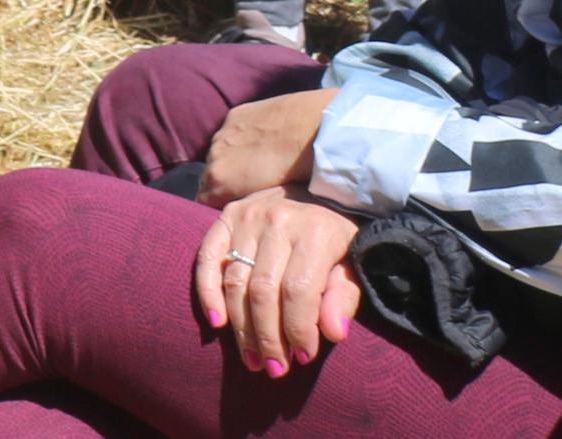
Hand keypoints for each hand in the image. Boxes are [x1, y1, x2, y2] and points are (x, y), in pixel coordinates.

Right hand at [196, 191, 359, 376]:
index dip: (298, 329)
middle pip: (263, 290)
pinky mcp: (225, 217)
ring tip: (251, 359)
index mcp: (315, 233)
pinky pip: (208, 259)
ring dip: (241, 327)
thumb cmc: (337, 240)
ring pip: (235, 281)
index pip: (299, 291)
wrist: (316, 191)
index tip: (302, 358)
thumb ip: (344, 298)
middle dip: (267, 337)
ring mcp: (247, 217)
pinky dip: (208, 293)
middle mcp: (277, 220)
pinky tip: (218, 324)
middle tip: (273, 368)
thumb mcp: (353, 265)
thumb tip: (333, 334)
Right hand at [202, 89, 327, 204]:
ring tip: (258, 163)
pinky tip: (262, 141)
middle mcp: (213, 155)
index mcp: (219, 179)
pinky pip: (229, 133)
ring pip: (218, 152)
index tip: (239, 205)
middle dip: (225, 180)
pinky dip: (240, 139)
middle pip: (209, 174)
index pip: (203, 198)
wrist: (317, 129)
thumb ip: (250, 202)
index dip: (220, 202)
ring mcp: (222, 132)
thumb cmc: (302, 174)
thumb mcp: (272, 201)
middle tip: (252, 185)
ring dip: (232, 159)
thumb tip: (247, 205)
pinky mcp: (235, 114)